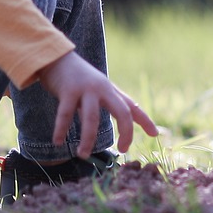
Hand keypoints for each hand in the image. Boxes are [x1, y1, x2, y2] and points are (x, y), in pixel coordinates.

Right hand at [37, 52, 158, 157]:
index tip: (155, 134)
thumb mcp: (97, 90)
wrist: (57, 58)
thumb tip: (119, 122)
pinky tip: (57, 142)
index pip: (133, 107)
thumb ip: (107, 104)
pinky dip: (61, 130)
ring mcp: (86, 89)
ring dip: (88, 139)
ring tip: (83, 155)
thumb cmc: (78, 78)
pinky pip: (65, 114)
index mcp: (111, 90)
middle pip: (122, 111)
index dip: (145, 120)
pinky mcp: (68, 90)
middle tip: (122, 150)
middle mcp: (102, 89)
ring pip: (92, 118)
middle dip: (126, 131)